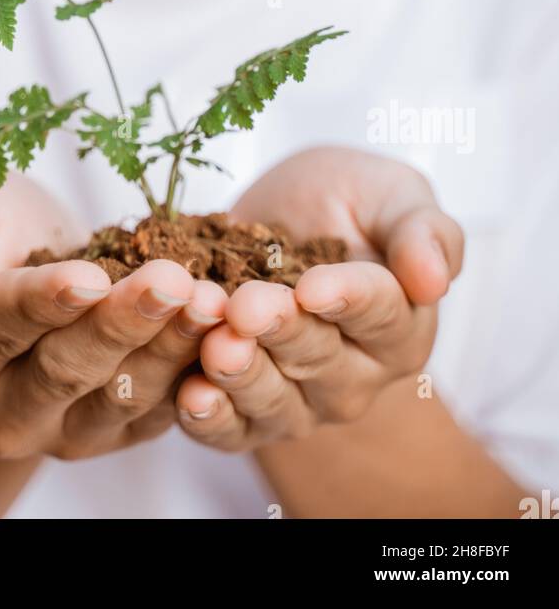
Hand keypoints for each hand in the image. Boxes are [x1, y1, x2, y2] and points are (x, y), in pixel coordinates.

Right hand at [0, 174, 226, 459]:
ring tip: (209, 300)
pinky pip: (155, 412)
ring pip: (118, 397)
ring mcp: (54, 432)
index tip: (93, 276)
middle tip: (173, 282)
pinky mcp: (110, 435)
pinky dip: (190, 372)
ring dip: (169, 347)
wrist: (17, 270)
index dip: (45, 302)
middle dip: (123, 323)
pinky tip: (222, 331)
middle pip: (64, 370)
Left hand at [176, 146, 463, 450]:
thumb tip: (434, 279)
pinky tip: (190, 397)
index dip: (346, 299)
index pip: (380, 315)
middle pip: (320, 360)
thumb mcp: (391, 194)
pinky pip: (232, 431)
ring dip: (241, 374)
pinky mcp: (247, 411)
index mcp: (400, 324)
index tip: (312, 287)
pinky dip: (210, 419)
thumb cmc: (347, 202)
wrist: (280, 217)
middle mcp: (355, 374)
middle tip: (247, 308)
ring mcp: (300, 400)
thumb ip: (421, 230)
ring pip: (274, 401)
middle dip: (281, 332)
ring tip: (215, 344)